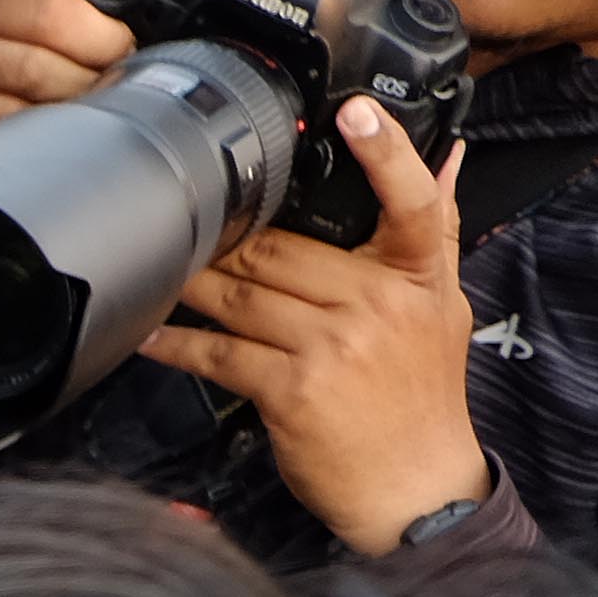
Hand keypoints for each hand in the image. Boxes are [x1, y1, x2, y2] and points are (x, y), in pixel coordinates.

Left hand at [138, 99, 489, 552]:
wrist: (415, 485)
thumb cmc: (420, 395)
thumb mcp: (443, 306)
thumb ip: (437, 231)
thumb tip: (450, 156)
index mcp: (418, 276)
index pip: (413, 201)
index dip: (385, 151)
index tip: (354, 111)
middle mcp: (378, 305)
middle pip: (284, 251)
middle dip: (227, 237)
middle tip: (186, 216)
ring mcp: (333, 347)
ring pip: (243, 297)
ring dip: (191, 282)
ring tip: (156, 264)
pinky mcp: (292, 391)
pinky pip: (218, 355)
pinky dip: (177, 344)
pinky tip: (147, 335)